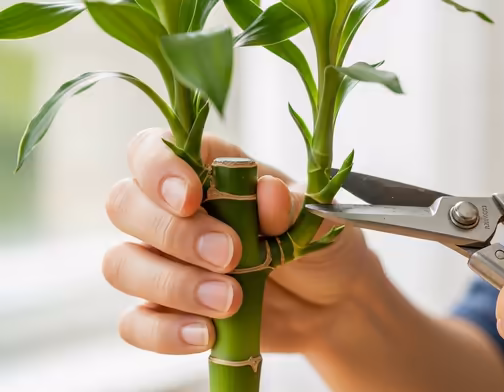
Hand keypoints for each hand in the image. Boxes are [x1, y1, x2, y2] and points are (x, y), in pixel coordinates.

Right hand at [103, 128, 383, 355]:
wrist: (331, 301)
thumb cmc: (316, 244)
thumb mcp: (317, 218)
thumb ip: (292, 204)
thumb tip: (268, 193)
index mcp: (206, 171)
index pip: (151, 150)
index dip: (158, 169)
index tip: (191, 197)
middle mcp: (174, 212)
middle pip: (125, 205)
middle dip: (173, 233)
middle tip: (229, 255)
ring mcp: (163, 262)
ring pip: (122, 264)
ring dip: (172, 284)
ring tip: (229, 300)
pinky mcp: (166, 310)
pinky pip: (136, 322)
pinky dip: (164, 332)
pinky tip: (205, 334)